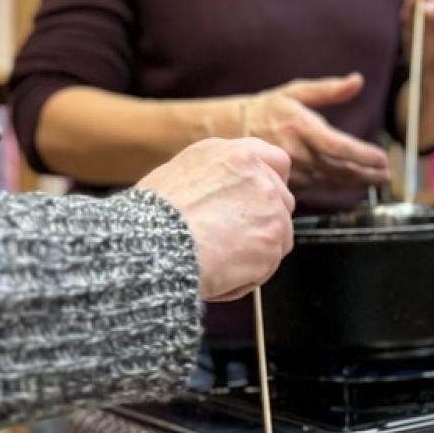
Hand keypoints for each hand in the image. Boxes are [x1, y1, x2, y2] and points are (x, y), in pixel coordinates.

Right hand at [136, 137, 295, 302]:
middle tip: (232, 240)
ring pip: (278, 237)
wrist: (153, 246)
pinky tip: (219, 274)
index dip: (271, 184)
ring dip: (255, 253)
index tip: (262, 201)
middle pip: (282, 202)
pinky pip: (267, 267)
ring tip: (217, 260)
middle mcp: (258, 176)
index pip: (276, 161)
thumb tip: (221, 194)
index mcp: (234, 155)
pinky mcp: (273, 241)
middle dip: (264, 223)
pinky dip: (247, 277)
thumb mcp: (179, 175)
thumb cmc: (151, 218)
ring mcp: (270, 209)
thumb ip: (214, 180)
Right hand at [239, 75, 390, 189]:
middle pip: (339, 168)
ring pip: (332, 181)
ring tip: (380, 179)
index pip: (337, 146)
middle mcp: (298, 152)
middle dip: (367, 173)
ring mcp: (293, 170)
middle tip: (388, 174)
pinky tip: (355, 183)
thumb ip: (329, 90)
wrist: (234, 131)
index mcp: (301, 127)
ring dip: (358, 182)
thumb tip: (357, 81)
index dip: (361, 154)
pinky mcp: (290, 182)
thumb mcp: (297, 92)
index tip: (382, 158)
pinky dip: (341, 186)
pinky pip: (321, 186)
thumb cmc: (271, 108)